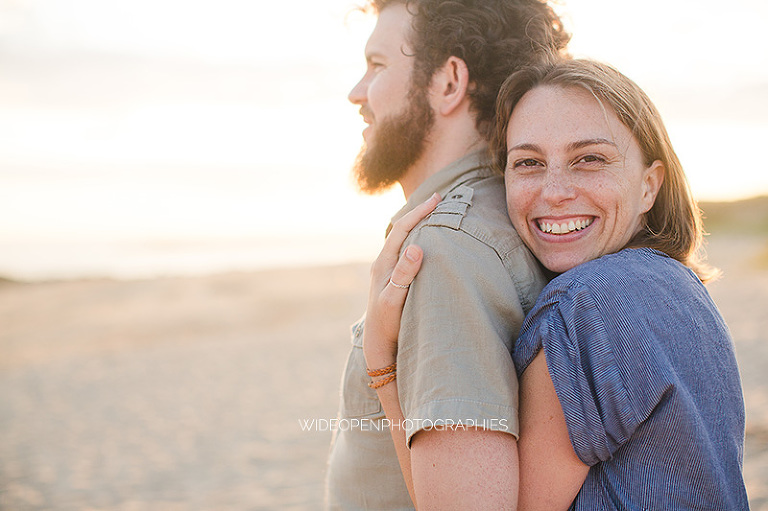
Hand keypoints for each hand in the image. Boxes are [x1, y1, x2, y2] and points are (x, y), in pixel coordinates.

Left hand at [363, 193, 439, 368]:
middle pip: (402, 230)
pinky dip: (418, 241)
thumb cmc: (387, 325)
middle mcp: (383, 264)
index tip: (437, 199)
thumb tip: (416, 246)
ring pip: (403, 240)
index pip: (403, 229)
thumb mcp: (395, 299)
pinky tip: (428, 243)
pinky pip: (406, 252)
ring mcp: (387, 272)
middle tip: (438, 199)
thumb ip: (404, 274)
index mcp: (383, 264)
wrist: (378, 346)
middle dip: (419, 213)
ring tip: (435, 215)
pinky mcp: (393, 280)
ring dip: (418, 226)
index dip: (420, 212)